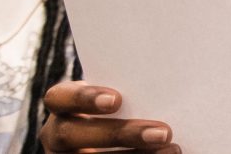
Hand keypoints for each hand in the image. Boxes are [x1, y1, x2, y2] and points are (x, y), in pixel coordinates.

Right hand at [40, 82, 177, 150]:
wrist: (119, 132)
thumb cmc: (126, 103)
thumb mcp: (124, 95)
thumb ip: (133, 91)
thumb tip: (172, 84)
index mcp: (63, 105)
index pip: (59, 98)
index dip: (84, 98)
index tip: (116, 100)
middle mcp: (57, 134)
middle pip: (74, 134)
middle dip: (120, 134)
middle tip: (163, 133)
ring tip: (171, 149)